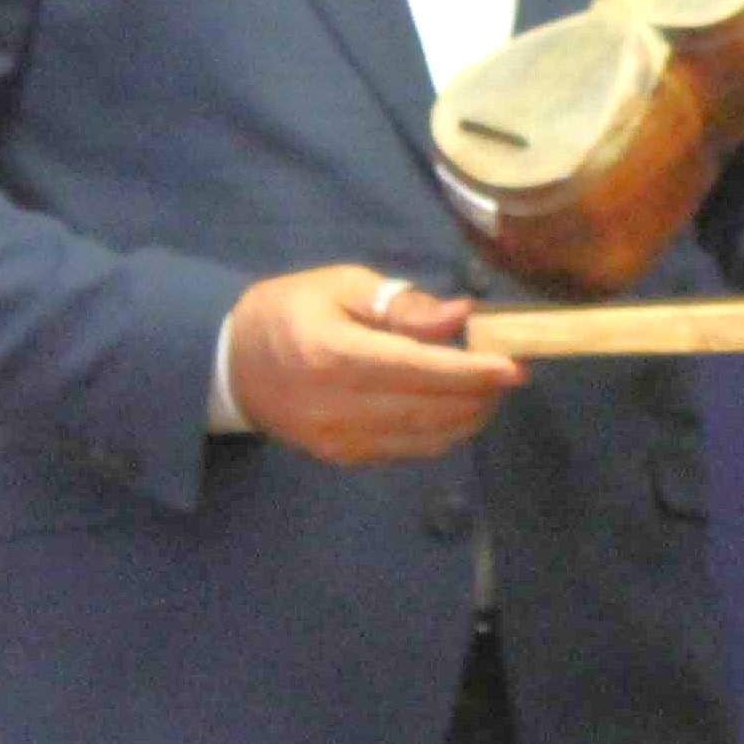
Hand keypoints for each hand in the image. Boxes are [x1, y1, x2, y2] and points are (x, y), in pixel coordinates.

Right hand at [227, 264, 522, 465]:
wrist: (231, 365)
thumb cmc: (290, 311)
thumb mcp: (342, 286)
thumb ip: (402, 304)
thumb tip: (460, 315)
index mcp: (334, 354)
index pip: (416, 369)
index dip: (469, 371)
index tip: (513, 366)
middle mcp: (338, 406)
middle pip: (428, 409)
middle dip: (479, 394)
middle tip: (513, 372)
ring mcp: (338, 439)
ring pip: (424, 438)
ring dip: (467, 416)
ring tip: (490, 389)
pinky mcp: (341, 458)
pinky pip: (406, 450)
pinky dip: (440, 432)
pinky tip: (455, 408)